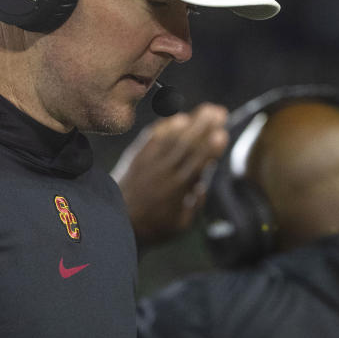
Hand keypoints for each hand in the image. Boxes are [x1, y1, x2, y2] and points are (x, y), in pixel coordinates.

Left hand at [111, 103, 228, 248]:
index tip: (222, 134)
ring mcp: (149, 162)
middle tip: (220, 112)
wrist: (116, 222)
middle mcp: (164, 171)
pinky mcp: (137, 157)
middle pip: (187, 144)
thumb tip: (202, 185)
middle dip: (205, 126)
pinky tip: (178, 118)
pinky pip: (152, 137)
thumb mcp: (181, 225)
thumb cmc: (153, 227)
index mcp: (177, 189)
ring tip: (206, 110)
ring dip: (190, 121)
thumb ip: (195, 204)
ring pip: (172, 137)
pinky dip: (166, 126)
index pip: (197, 164)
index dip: (210, 148)